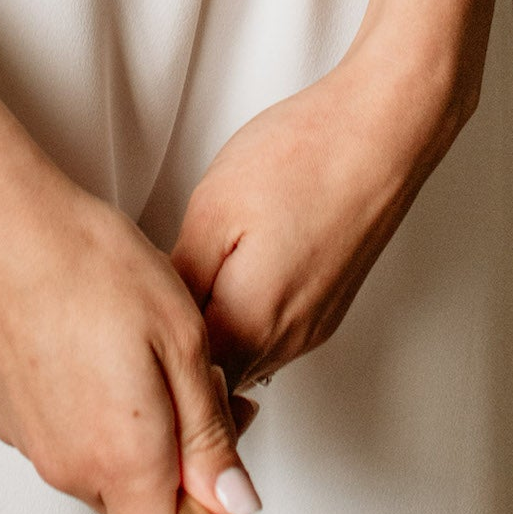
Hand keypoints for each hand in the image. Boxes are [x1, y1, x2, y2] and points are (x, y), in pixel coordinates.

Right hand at [0, 84, 258, 513]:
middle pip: (135, 511)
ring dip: (131, 431)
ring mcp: (30, 441)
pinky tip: (94, 337)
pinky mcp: (5, 411)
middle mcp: (68, 466)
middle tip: (194, 383)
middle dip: (174, 465)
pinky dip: (87, 405)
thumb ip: (209, 435)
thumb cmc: (84, 261)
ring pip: (98, 468)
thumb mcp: (181, 337)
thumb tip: (233, 503)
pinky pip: (62, 433)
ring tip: (141, 346)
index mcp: (121, 458)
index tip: (217, 471)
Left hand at [170, 39, 462, 403]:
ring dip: (212, 332)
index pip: (185, 383)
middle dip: (179, 350)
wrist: (382, 130)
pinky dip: (243, 316)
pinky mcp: (328, 305)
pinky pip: (273, 333)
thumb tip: (157, 320)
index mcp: (250, 325)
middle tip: (150, 300)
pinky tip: (231, 270)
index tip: (131, 325)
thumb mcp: (212, 211)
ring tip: (189, 278)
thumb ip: (180, 281)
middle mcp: (287, 341)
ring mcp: (313, 326)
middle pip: (216, 378)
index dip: (152, 356)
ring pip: (245, 356)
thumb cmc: (303, 158)